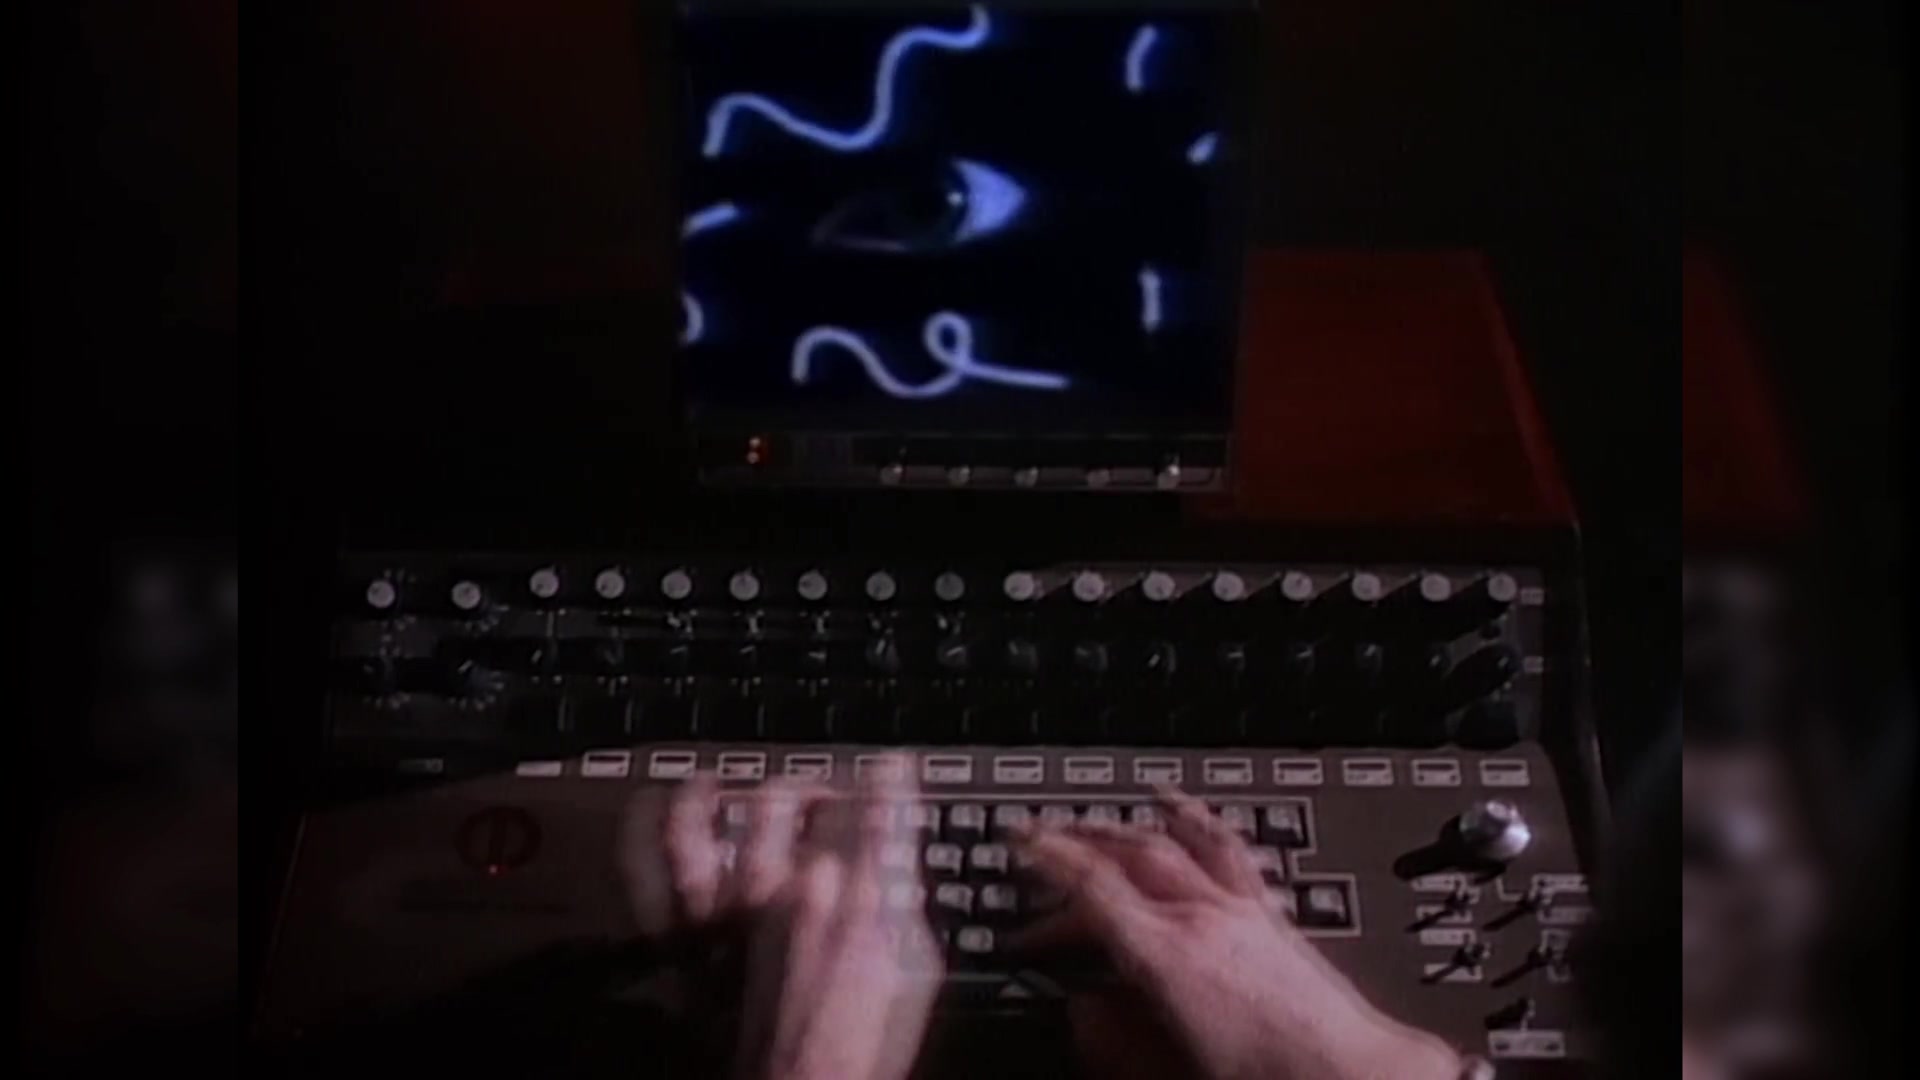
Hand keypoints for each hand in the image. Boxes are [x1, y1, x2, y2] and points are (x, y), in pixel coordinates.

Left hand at [618, 759, 941, 1079]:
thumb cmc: (859, 1047)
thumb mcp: (915, 972)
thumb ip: (906, 902)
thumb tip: (902, 860)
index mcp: (857, 896)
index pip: (878, 807)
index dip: (888, 778)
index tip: (890, 768)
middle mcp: (790, 888)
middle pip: (794, 800)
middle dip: (812, 786)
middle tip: (821, 795)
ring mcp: (729, 906)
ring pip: (718, 815)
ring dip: (727, 790)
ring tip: (734, 783)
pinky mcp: (684, 933)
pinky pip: (652, 863)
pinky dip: (648, 826)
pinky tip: (656, 806)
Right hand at [1011, 787, 1465, 1079]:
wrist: (1356, 1076)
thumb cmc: (1269, 1078)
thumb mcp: (1167, 1073)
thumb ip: (1115, 1042)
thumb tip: (1081, 1012)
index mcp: (1168, 956)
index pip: (1092, 886)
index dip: (1048, 860)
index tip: (1018, 843)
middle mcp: (1203, 917)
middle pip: (1125, 856)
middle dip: (1075, 841)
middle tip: (1036, 842)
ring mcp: (1240, 908)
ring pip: (1169, 842)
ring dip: (1122, 827)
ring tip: (1091, 819)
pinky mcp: (1270, 914)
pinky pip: (1222, 846)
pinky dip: (1191, 819)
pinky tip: (1179, 805)